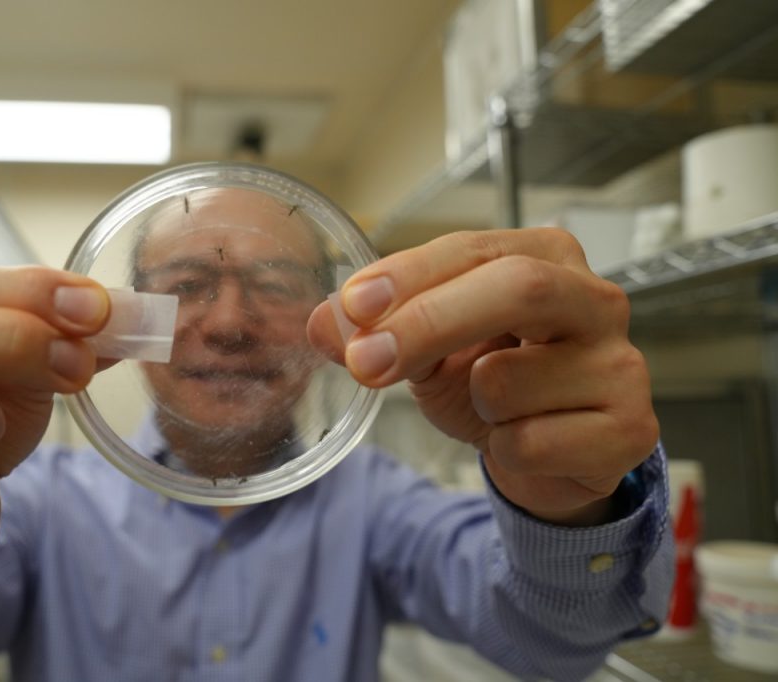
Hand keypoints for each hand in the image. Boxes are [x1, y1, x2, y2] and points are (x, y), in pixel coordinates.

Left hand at [308, 229, 658, 524]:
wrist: (553, 456)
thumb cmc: (497, 385)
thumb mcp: (426, 350)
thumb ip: (374, 331)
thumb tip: (322, 325)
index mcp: (546, 258)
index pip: (473, 249)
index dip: (410, 276)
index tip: (354, 306)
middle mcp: (595, 299)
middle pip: (515, 288)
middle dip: (427, 324)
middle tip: (364, 362)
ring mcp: (621, 363)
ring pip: (508, 381)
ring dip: (472, 406)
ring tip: (495, 410)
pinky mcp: (630, 427)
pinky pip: (529, 442)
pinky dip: (502, 451)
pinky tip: (527, 444)